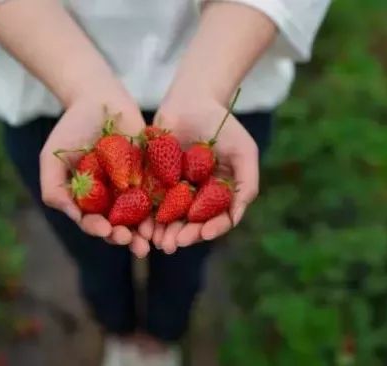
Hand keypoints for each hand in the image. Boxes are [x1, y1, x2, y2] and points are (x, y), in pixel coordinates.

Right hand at [39, 91, 153, 256]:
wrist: (98, 98)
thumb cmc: (70, 128)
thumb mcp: (51, 159)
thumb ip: (54, 189)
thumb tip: (73, 216)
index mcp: (88, 200)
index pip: (94, 222)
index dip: (99, 229)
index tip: (105, 230)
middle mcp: (111, 198)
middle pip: (120, 225)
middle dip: (126, 238)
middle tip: (136, 245)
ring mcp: (133, 187)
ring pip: (141, 216)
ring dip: (147, 231)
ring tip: (153, 240)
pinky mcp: (153, 174)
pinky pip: (160, 193)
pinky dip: (164, 207)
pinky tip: (168, 216)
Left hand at [152, 95, 258, 253]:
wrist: (192, 99)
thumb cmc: (223, 125)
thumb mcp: (244, 152)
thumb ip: (246, 184)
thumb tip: (235, 217)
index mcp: (217, 195)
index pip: (216, 220)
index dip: (210, 230)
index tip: (203, 233)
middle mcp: (195, 197)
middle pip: (190, 224)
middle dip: (182, 236)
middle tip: (172, 244)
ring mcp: (172, 190)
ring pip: (167, 218)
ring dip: (161, 232)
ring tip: (156, 240)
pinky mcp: (151, 180)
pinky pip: (146, 201)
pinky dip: (143, 215)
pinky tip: (140, 224)